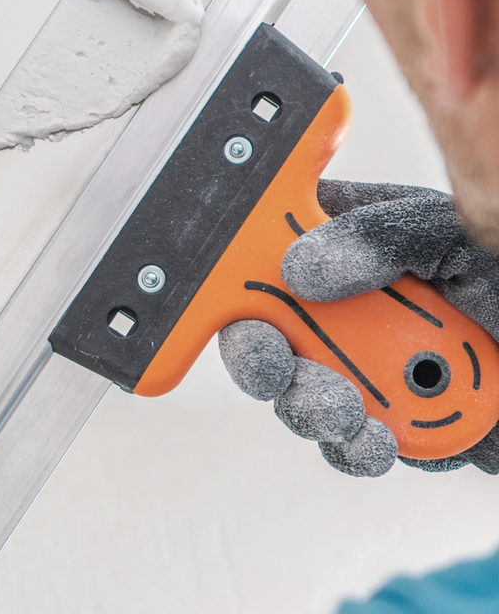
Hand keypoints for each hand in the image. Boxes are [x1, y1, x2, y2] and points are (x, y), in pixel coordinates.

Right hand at [219, 180, 498, 474]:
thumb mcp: (458, 238)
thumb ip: (384, 239)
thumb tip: (301, 268)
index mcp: (350, 245)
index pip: (265, 249)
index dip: (231, 276)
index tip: (233, 302)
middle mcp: (346, 309)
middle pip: (263, 333)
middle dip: (262, 360)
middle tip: (277, 371)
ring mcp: (366, 369)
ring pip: (297, 398)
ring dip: (314, 411)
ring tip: (350, 416)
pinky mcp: (392, 425)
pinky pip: (349, 447)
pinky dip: (358, 450)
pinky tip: (382, 442)